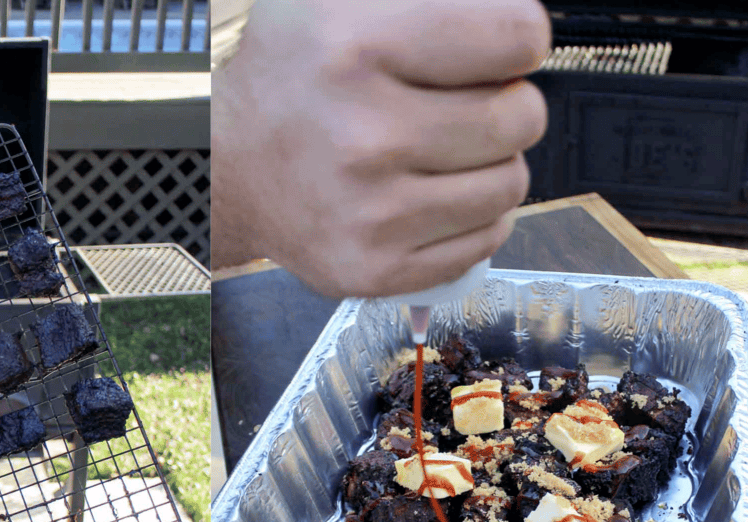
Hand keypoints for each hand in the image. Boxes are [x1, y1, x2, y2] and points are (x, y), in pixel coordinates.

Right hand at [211, 0, 549, 296]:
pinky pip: (482, 242)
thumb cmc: (291, 83)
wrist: (228, 169)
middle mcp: (363, 136)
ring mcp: (371, 214)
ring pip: (510, 186)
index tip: (498, 53)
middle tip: (469, 107)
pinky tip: (435, 197)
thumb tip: (516, 27)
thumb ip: (427, 0)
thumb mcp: (337, 1)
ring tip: (445, 154)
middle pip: (520, 118)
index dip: (517, 41)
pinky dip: (472, 220)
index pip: (516, 37)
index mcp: (356, 48)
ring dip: (492, 166)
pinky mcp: (374, 268)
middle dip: (509, 106)